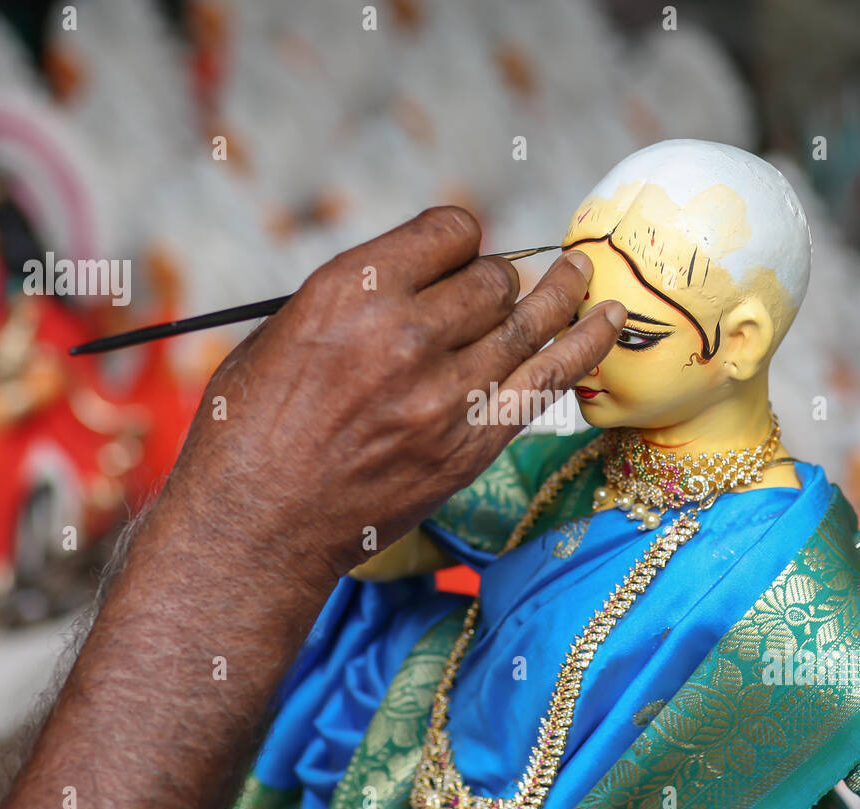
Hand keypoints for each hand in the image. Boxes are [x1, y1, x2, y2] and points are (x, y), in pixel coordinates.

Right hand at [156, 206, 624, 589]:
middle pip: (492, 279)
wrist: (256, 526)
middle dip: (493, 279)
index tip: (457, 254)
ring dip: (559, 291)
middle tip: (485, 295)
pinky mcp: (471, 445)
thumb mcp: (282, 331)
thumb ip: (357, 298)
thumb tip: (418, 279)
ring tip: (581, 271)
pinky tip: (609, 319)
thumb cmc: (251, 428)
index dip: (459, 239)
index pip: (448, 231)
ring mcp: (445, 395)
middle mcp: (405, 336)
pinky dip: (587, 345)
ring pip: (529, 321)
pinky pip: (548, 380)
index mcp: (350, 293)